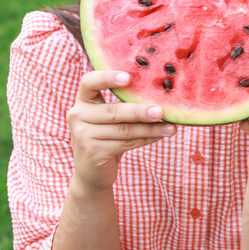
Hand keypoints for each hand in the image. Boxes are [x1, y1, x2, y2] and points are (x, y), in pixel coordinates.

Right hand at [67, 70, 176, 192]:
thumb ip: (125, 103)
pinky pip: (126, 143)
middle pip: (113, 111)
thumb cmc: (107, 136)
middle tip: (162, 111)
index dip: (107, 78)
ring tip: (170, 127)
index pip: (89, 82)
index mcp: (83, 100)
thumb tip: (161, 93)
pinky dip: (146, 139)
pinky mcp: (93, 152)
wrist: (92, 171)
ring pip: (124, 129)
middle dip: (140, 111)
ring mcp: (83, 135)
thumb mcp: (111, 117)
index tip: (128, 77)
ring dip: (150, 128)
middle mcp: (78, 115)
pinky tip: (160, 135)